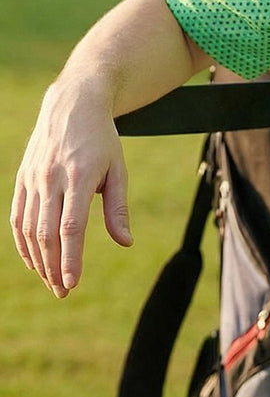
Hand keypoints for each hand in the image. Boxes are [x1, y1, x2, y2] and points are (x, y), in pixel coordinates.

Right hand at [10, 81, 131, 297]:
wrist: (73, 104)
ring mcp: (33, 178)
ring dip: (37, 259)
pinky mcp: (22, 179)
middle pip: (47, 233)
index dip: (70, 258)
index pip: (71, 227)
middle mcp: (52, 178)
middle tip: (63, 291)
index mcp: (79, 176)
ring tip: (51, 281)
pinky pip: (17, 217)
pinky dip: (22, 242)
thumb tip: (125, 242)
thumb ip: (118, 207)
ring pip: (29, 228)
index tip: (72, 283)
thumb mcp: (118, 169)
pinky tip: (32, 260)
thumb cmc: (102, 140)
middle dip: (53, 267)